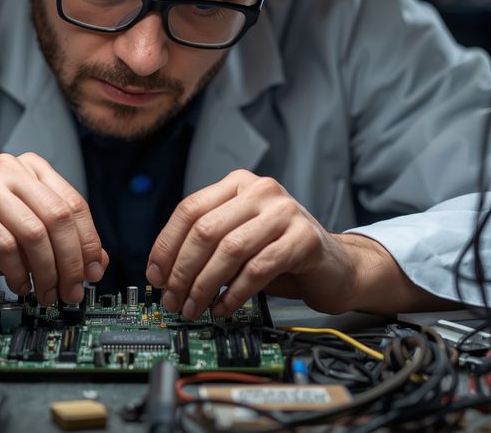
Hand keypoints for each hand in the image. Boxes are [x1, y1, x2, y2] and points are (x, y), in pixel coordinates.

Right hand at [0, 152, 107, 304]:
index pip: (74, 204)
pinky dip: (17, 272)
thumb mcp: (29, 241)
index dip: (88, 243)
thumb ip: (64, 245)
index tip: (93, 273)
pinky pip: (4, 244)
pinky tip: (18, 284)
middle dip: (70, 262)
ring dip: (45, 271)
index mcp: (32, 169)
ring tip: (45, 293)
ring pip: (34, 232)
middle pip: (58, 218)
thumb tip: (99, 262)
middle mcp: (10, 169)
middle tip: (70, 291)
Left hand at [146, 169, 365, 317]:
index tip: (155, 275)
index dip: (167, 245)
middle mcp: (261, 190)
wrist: (335, 266)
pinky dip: (234, 293)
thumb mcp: (237, 241)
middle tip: (172, 299)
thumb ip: (205, 245)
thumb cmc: (279, 254)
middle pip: (205, 230)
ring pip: (229, 249)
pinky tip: (223, 307)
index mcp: (237, 184)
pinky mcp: (304, 239)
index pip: (189, 210)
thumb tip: (162, 272)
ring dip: (204, 285)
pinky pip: (257, 269)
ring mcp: (285, 212)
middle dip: (182, 270)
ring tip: (194, 307)